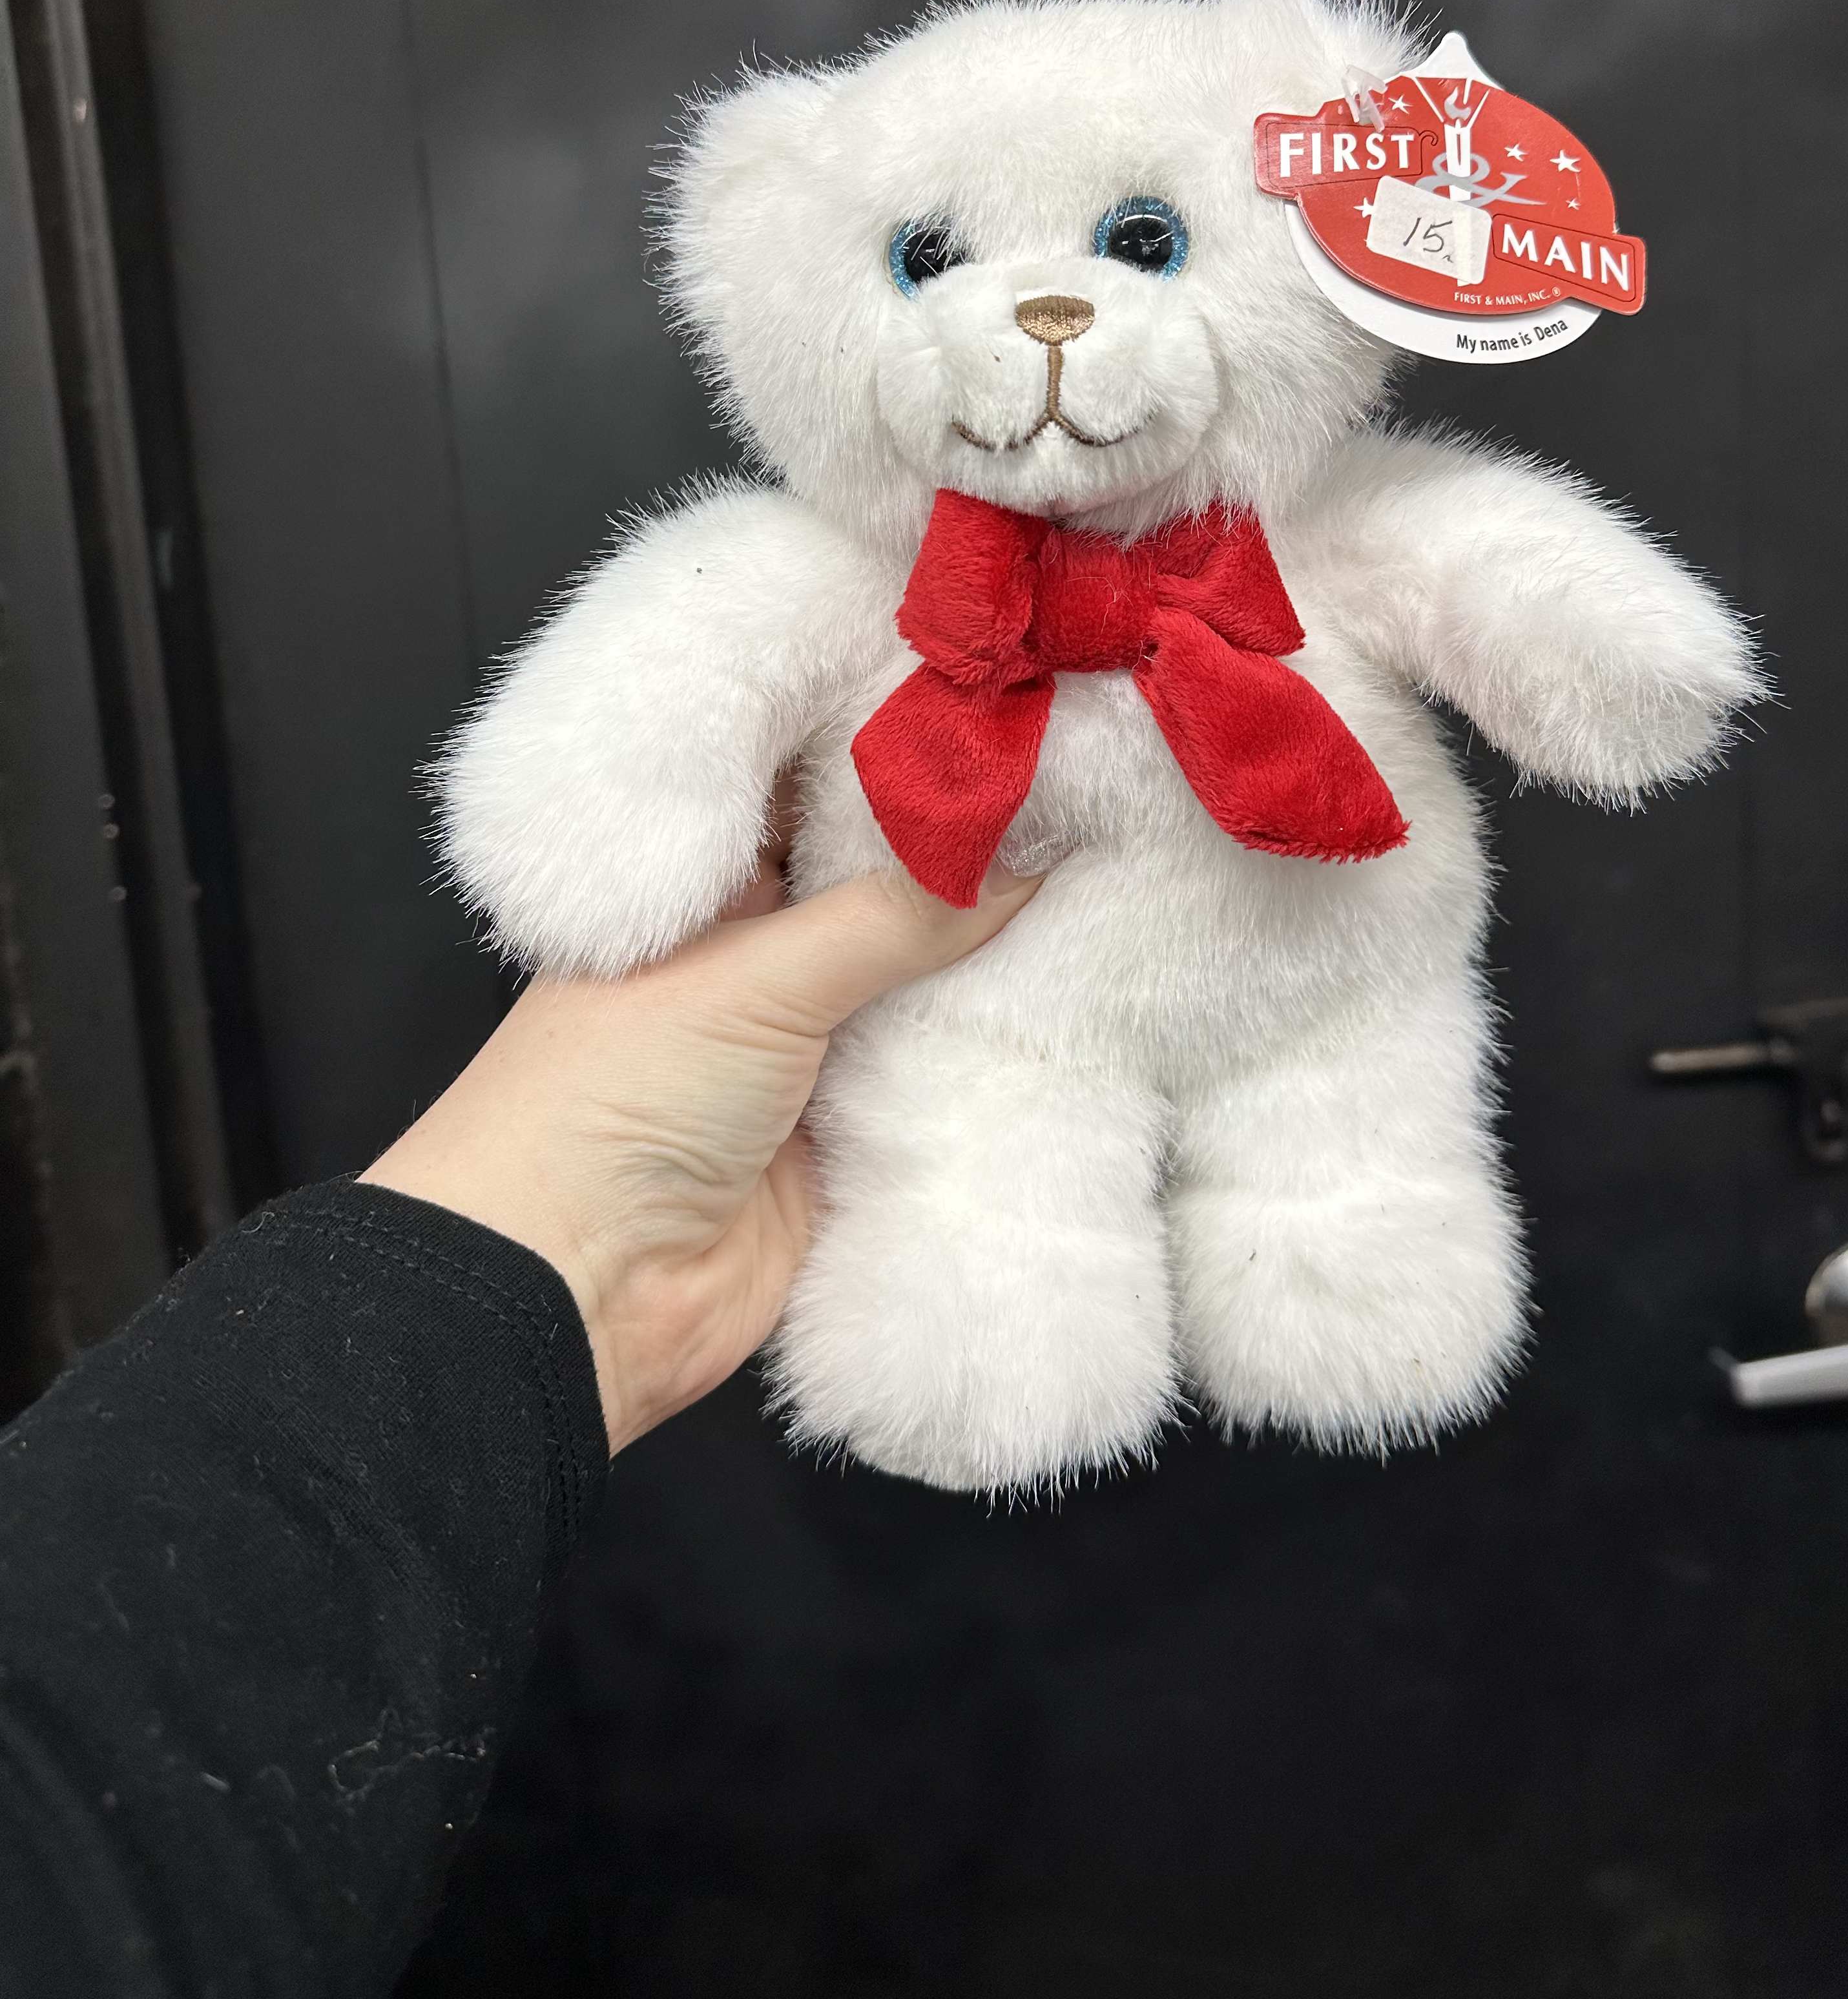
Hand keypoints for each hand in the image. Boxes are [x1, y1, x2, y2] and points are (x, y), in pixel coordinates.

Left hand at [362, 826, 1041, 1450]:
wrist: (576, 1297)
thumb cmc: (608, 1106)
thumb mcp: (756, 978)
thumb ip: (896, 914)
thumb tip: (1019, 854)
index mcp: (700, 892)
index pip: (806, 798)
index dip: (892, 762)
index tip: (996, 724)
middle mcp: (749, 961)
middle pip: (874, 890)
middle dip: (961, 857)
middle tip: (1075, 794)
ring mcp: (798, 1050)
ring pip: (914, 982)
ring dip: (986, 952)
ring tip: (1096, 876)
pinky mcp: (841, 1137)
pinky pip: (933, 1075)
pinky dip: (989, 1049)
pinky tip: (1072, 1001)